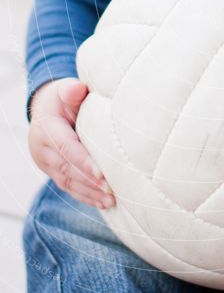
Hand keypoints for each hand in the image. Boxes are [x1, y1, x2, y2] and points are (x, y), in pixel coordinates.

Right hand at [28, 77, 114, 208]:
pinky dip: (85, 196)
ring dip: (89, 193)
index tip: (102, 174)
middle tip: (112, 190)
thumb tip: (79, 89)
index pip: (66, 148)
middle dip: (90, 182)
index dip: (83, 162)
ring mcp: (46, 163)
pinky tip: (102, 203)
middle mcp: (42, 149)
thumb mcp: (65, 89)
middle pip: (67, 169)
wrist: (46, 109)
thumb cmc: (62, 98)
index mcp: (46, 128)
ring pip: (67, 182)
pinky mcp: (52, 172)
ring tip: (111, 201)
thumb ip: (71, 90)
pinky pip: (68, 187)